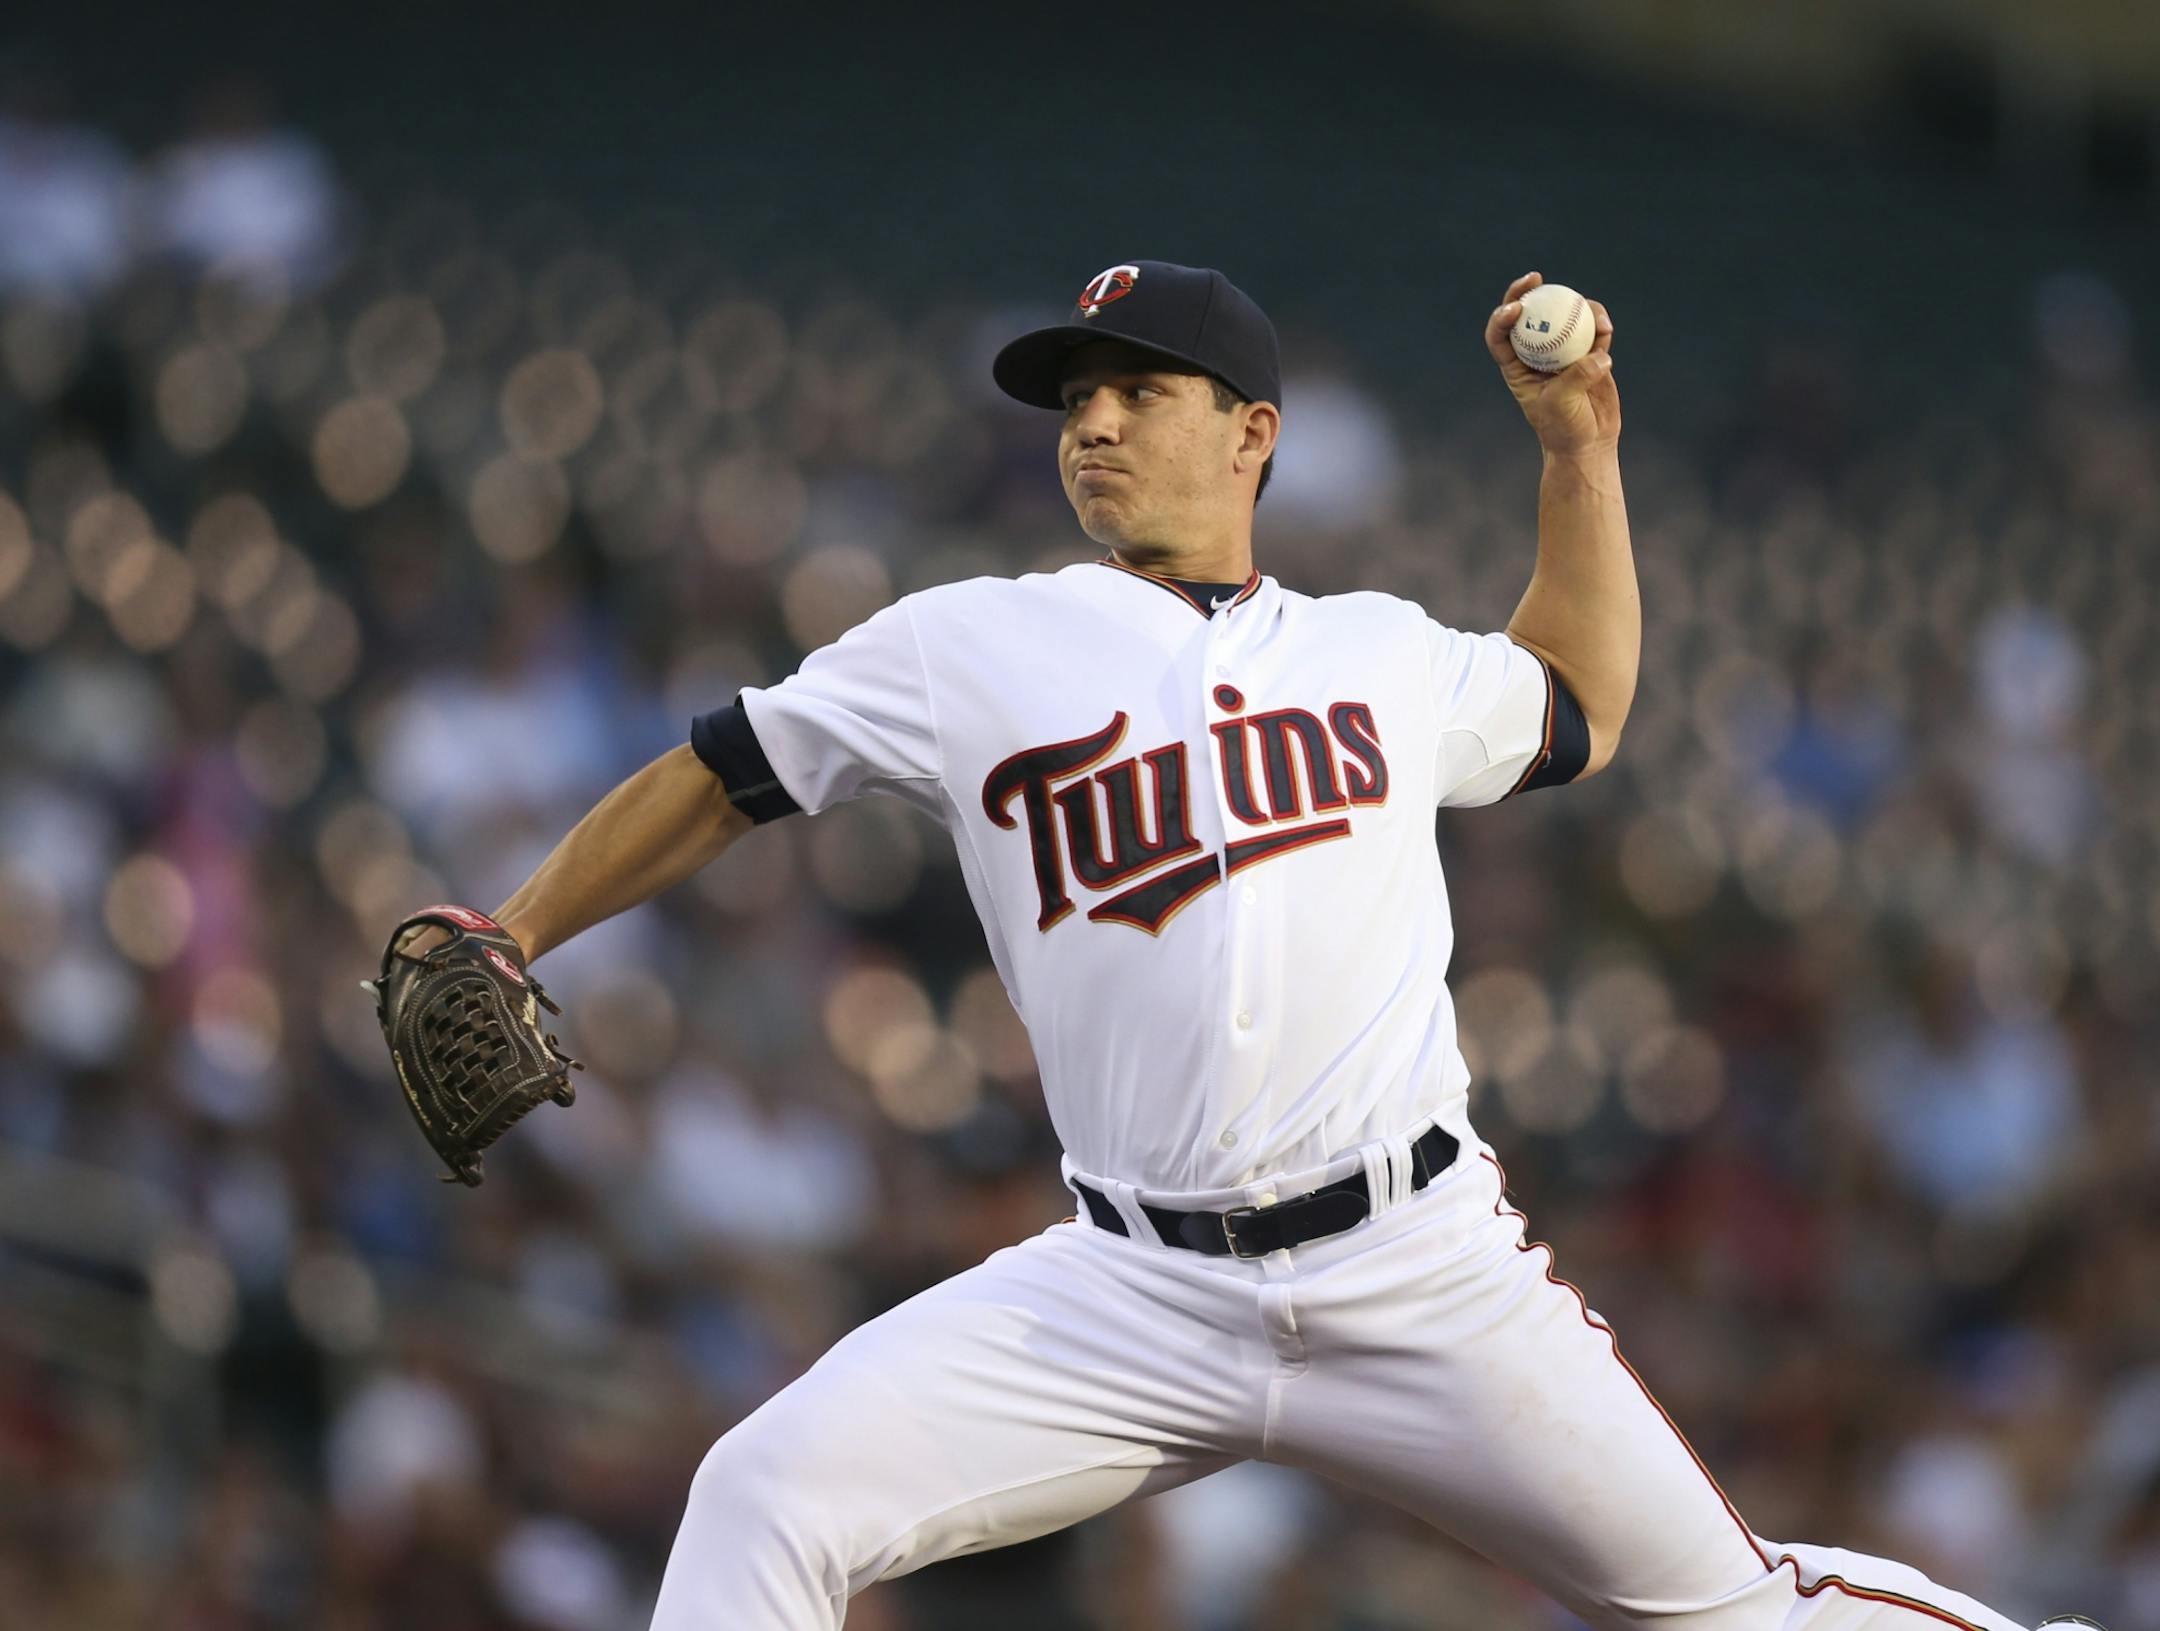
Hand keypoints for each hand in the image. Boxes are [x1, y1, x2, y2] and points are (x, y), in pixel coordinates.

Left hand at [1484, 272, 1618, 457]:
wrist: (1590, 442)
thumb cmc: (1565, 429)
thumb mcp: (1562, 405)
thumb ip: (1576, 377)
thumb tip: (1597, 354)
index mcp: (1517, 367)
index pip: (1500, 337)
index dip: (1501, 317)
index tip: (1515, 307)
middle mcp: (1537, 353)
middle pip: (1528, 315)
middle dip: (1528, 291)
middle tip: (1536, 277)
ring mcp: (1563, 350)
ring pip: (1564, 316)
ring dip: (1577, 308)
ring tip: (1595, 319)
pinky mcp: (1589, 351)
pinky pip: (1593, 329)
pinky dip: (1600, 325)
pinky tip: (1606, 329)